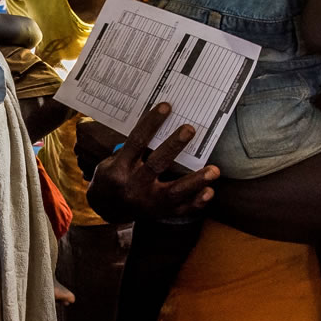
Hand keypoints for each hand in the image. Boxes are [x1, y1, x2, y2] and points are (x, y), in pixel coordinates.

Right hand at [85, 103, 218, 223]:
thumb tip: (156, 126)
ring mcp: (149, 202)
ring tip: (214, 170)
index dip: (150, 124)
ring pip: (174, 191)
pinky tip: (210, 191)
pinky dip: (196, 202)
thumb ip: (130, 149)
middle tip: (190, 129)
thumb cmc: (111, 178)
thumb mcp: (111, 162)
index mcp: (120, 168)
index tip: (165, 107)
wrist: (106, 210)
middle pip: (156, 164)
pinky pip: (181, 210)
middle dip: (174, 146)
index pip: (136, 142)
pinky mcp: (160, 213)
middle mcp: (135, 185)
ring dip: (195, 181)